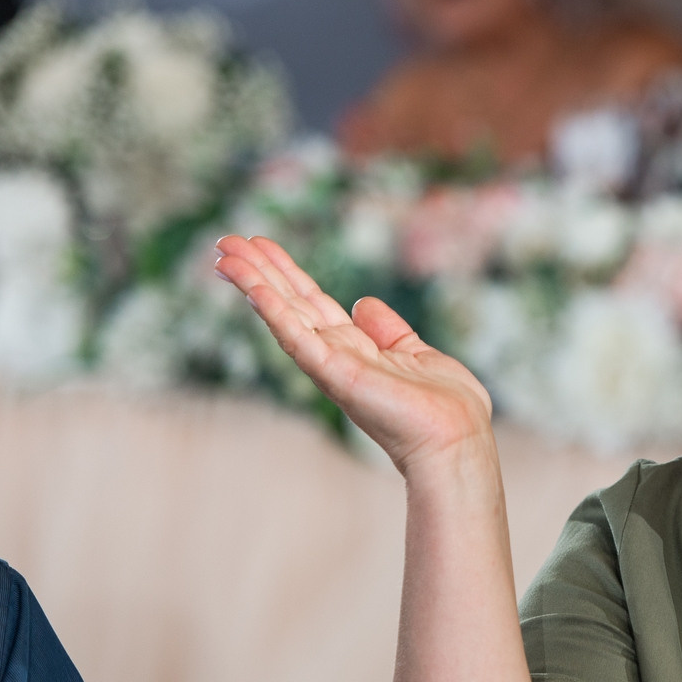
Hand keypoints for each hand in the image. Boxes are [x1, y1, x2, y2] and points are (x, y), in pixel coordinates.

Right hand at [213, 235, 492, 473]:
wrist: (457, 440)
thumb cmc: (447, 408)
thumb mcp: (419, 354)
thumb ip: (389, 330)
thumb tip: (361, 303)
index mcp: (356, 349)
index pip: (312, 303)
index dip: (287, 273)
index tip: (261, 245)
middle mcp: (336, 356)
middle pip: (290, 304)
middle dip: (259, 271)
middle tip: (226, 241)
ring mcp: (332, 366)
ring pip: (284, 316)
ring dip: (253, 283)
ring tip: (224, 253)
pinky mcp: (335, 375)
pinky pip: (297, 338)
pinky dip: (273, 312)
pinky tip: (252, 287)